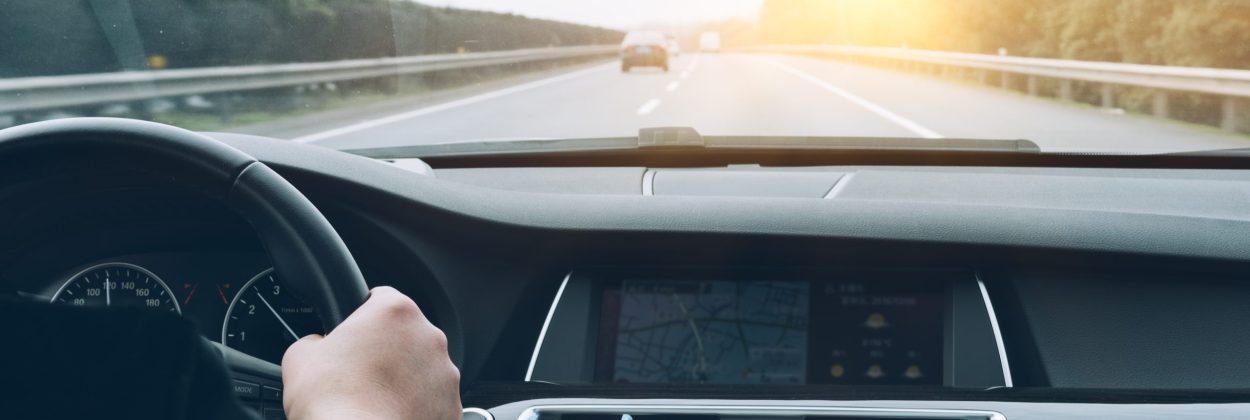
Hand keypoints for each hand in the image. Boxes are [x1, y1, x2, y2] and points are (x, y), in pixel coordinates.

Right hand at [282, 286, 460, 419]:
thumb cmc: (333, 403)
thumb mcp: (300, 358)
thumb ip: (313, 340)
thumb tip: (316, 345)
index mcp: (395, 312)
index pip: (380, 298)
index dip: (362, 316)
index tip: (352, 333)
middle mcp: (429, 337)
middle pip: (405, 334)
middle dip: (385, 349)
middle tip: (358, 372)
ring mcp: (445, 373)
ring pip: (422, 367)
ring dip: (404, 377)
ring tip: (375, 398)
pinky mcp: (452, 405)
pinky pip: (433, 398)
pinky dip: (416, 404)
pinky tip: (391, 413)